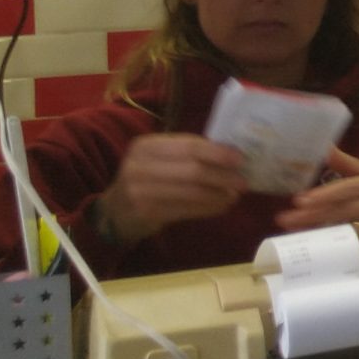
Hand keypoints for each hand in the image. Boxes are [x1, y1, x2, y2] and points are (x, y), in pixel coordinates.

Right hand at [101, 133, 246, 242]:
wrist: (115, 211)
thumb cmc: (147, 179)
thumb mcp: (160, 159)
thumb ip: (187, 153)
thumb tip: (231, 154)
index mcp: (147, 146)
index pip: (189, 146)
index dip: (218, 152)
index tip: (240, 158)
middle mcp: (140, 166)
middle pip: (192, 169)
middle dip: (222, 176)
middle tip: (243, 181)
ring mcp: (140, 191)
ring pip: (191, 191)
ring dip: (218, 194)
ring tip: (234, 195)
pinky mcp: (146, 212)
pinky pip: (186, 209)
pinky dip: (208, 208)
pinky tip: (221, 206)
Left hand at [278, 149, 358, 259]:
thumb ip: (350, 165)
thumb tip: (324, 148)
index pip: (351, 187)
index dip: (325, 194)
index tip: (300, 200)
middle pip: (347, 209)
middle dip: (315, 216)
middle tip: (287, 220)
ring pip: (354, 229)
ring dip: (326, 233)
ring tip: (301, 235)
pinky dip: (345, 246)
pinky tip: (327, 247)